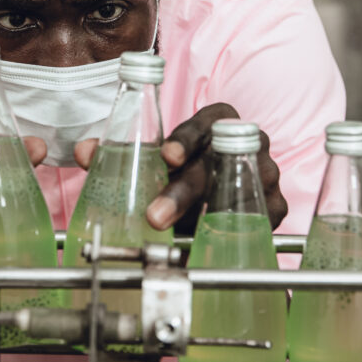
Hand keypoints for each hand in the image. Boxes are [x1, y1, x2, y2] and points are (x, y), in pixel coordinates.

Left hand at [73, 103, 287, 232]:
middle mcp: (247, 141)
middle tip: (155, 215)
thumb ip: (120, 151)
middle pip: (216, 164)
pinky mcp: (276, 205)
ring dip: (205, 216)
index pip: (206, 121)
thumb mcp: (154, 154)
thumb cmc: (185, 164)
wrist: (226, 184)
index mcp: (218, 120)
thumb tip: (85, 153)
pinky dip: (235, 230)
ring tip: (179, 235)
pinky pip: (259, 218)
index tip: (166, 156)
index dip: (185, 138)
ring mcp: (266, 172)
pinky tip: (212, 241)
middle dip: (183, 191)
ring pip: (238, 193)